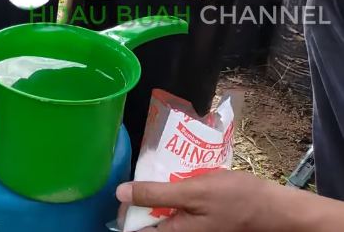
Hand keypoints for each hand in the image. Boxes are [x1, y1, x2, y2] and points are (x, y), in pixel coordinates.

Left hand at [116, 170, 295, 231]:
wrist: (276, 209)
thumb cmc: (237, 200)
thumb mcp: (193, 192)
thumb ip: (156, 194)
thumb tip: (120, 192)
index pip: (134, 228)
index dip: (126, 206)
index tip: (127, 185)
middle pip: (147, 218)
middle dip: (144, 195)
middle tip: (150, 172)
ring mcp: (191, 227)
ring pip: (163, 211)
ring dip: (161, 191)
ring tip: (167, 170)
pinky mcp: (200, 219)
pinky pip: (178, 207)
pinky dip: (176, 192)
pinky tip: (183, 176)